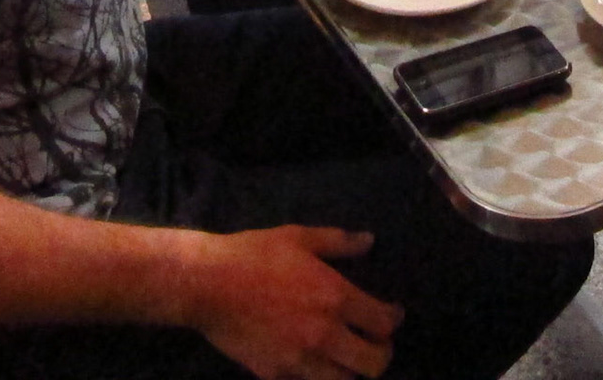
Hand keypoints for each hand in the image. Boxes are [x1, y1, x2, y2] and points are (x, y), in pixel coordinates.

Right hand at [189, 226, 401, 379]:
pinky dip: (318, 377)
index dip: (393, 321)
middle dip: (382, 355)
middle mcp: (324, 334)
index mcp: (335, 297)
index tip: (391, 316)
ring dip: (351, 371)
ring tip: (347, 358)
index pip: (383, 323)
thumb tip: (369, 241)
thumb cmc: (255, 254)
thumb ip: (338, 242)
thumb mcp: (300, 237)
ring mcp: (300, 360)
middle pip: (373, 363)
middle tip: (376, 344)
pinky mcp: (276, 375)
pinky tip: (315, 364)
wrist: (208, 284)